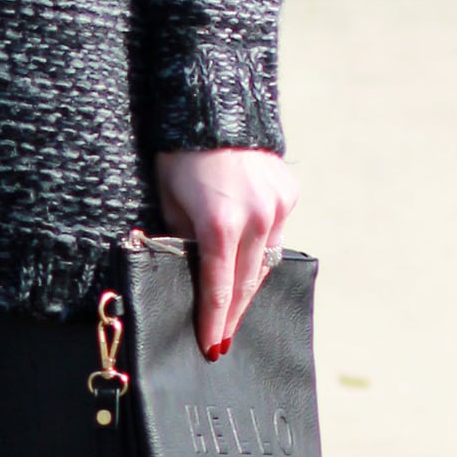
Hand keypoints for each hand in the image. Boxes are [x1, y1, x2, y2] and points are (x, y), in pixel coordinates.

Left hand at [155, 148, 295, 361]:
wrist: (215, 109)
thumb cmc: (179, 156)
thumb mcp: (168, 202)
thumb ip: (182, 240)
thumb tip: (192, 272)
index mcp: (220, 224)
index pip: (219, 288)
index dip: (214, 322)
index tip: (212, 347)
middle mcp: (257, 218)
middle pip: (247, 283)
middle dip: (234, 314)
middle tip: (224, 341)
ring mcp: (278, 206)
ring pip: (266, 262)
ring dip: (249, 286)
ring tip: (235, 310)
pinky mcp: (288, 194)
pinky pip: (275, 235)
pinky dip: (261, 250)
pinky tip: (248, 264)